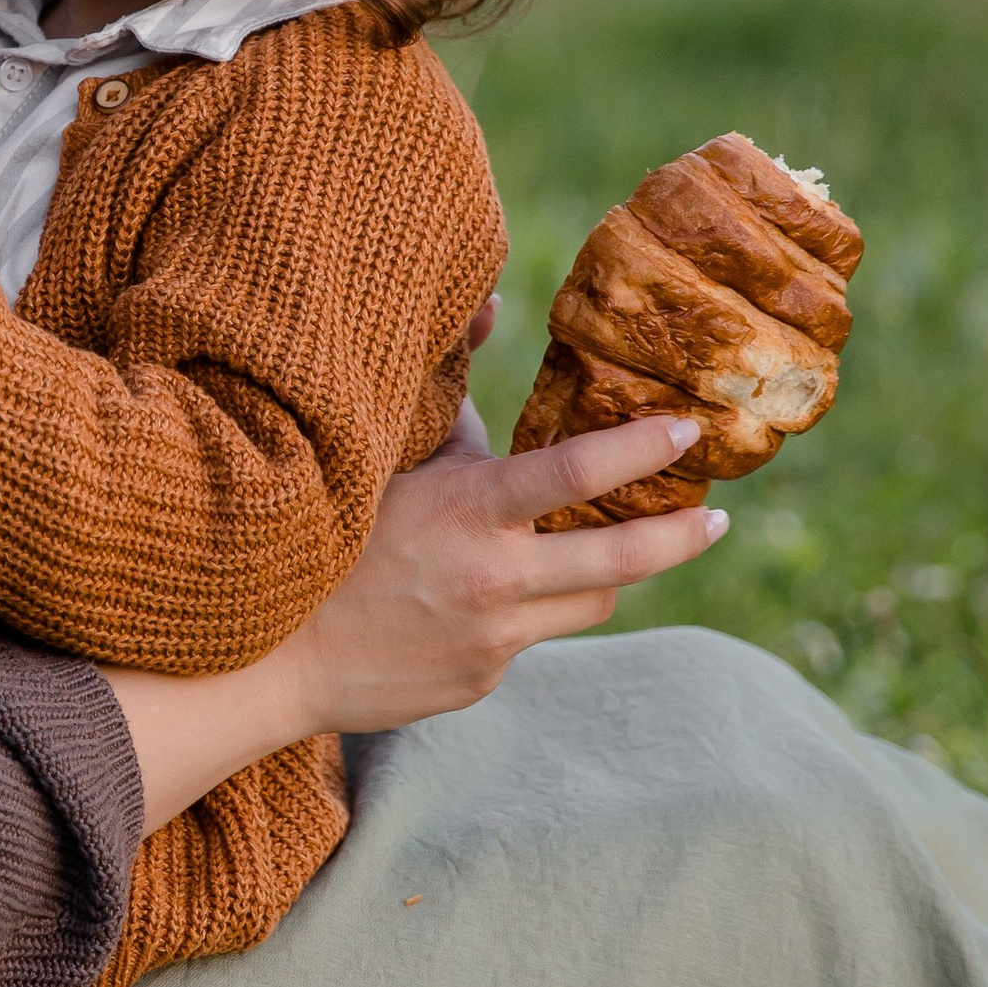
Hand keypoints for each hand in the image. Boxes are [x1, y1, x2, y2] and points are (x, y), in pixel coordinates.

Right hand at [284, 413, 725, 741]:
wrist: (269, 661)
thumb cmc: (326, 537)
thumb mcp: (387, 459)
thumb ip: (454, 398)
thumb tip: (490, 305)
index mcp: (467, 513)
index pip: (575, 476)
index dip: (640, 450)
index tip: (688, 430)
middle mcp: (491, 580)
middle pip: (621, 562)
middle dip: (681, 536)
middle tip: (718, 518)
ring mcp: (491, 640)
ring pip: (589, 603)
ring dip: (606, 574)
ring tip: (614, 551)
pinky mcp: (481, 682)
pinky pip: (531, 638)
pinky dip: (528, 611)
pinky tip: (489, 599)